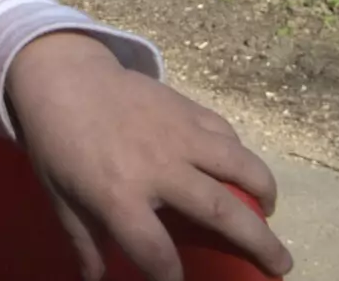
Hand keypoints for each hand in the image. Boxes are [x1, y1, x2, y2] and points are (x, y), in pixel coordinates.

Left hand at [5, 31, 293, 280]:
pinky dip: (240, 153)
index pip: (156, 251)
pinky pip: (225, 132)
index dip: (170, 276)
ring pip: (238, 164)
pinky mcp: (186, 107)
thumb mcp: (61, 198)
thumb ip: (84, 242)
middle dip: (257, 243)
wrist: (62, 77)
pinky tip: (241, 169)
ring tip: (270, 212)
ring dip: (264, 191)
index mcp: (119, 195)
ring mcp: (177, 133)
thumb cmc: (57, 143)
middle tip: (281, 266)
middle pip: (219, 212)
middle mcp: (157, 167)